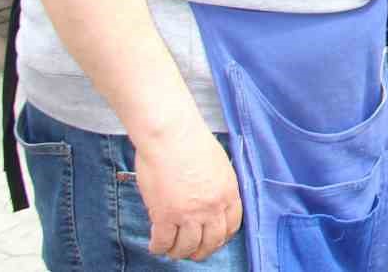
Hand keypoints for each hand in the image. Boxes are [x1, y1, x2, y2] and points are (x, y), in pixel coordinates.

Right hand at [135, 120, 242, 259]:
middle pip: (211, 241)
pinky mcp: (165, 215)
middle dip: (202, 251)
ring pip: (187, 247)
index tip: (214, 240)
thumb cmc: (191, 142)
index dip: (222, 237)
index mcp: (229, 192)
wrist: (171, 134)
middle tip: (193, 252)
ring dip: (179, 252)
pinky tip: (155, 245)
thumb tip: (208, 200)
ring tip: (172, 250)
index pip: (232, 225)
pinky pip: (163, 242)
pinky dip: (159, 247)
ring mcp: (189, 214)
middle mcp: (213, 207)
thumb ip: (216, 186)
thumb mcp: (218, 165)